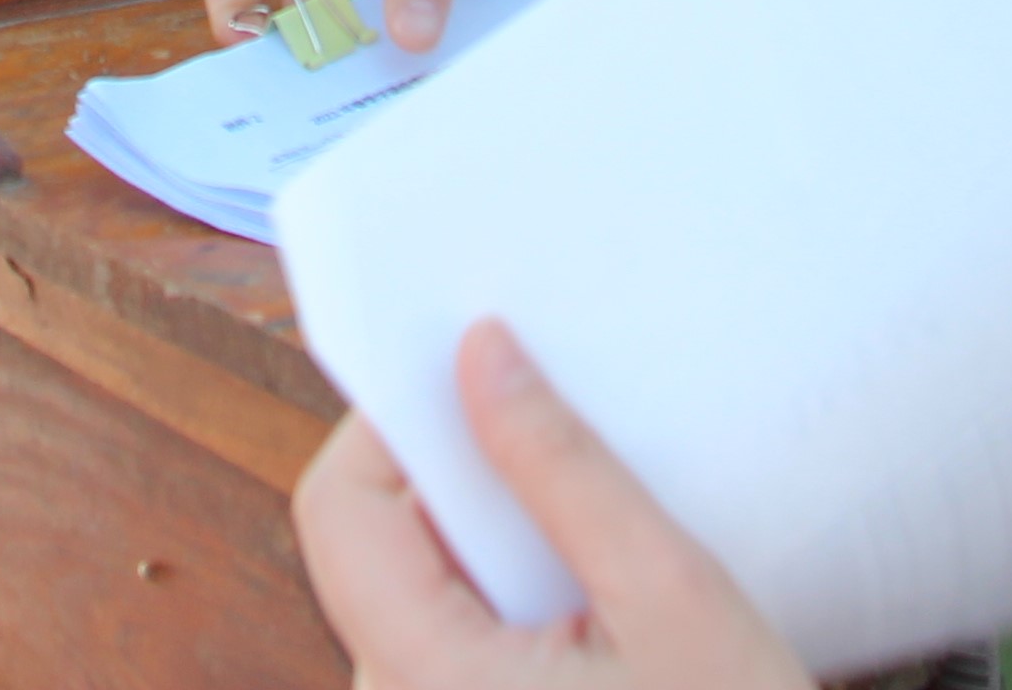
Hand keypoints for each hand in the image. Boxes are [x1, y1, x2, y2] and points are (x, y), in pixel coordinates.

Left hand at [294, 323, 796, 689]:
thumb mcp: (672, 596)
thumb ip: (562, 468)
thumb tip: (481, 355)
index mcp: (428, 684)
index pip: (339, 511)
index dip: (392, 425)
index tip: (473, 370)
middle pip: (371, 552)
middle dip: (453, 482)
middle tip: (547, 429)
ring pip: (407, 602)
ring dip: (481, 547)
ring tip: (585, 536)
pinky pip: (439, 654)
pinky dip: (494, 606)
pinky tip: (585, 608)